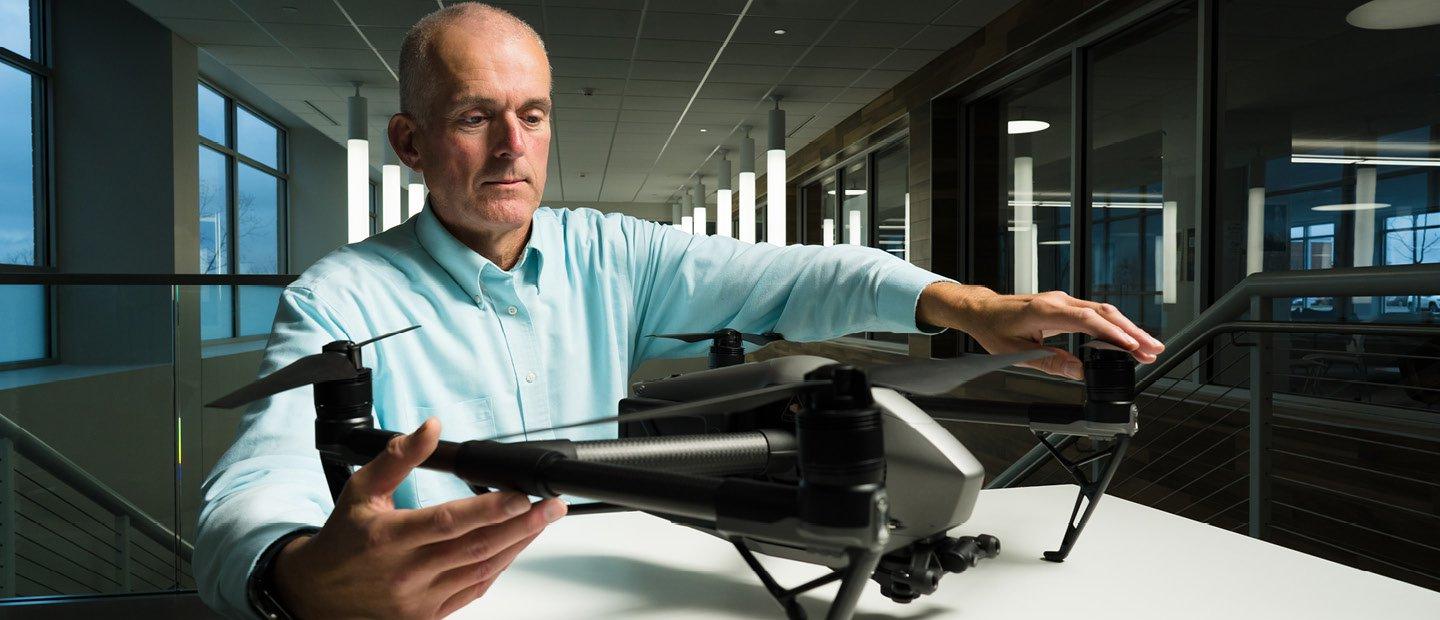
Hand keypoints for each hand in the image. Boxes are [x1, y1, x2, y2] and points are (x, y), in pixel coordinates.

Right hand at [272, 418, 565, 618]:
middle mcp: (406, 572)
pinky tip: (515, 546)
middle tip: (552, 506)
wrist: (317, 594)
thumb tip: (431, 428)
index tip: (521, 494)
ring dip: (517, 545)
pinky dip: (499, 567)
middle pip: (476, 548)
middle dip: (522, 525)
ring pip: (481, 571)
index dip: (489, 509)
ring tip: (542, 521)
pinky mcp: (428, 616)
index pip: (448, 522)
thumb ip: (398, 457)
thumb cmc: (343, 540)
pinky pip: (473, 590)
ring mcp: (419, 599)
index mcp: (388, 537)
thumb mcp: (361, 490)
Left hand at [918, 283, 1164, 379]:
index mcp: (1045, 310)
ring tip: (1148, 348)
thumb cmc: (993, 328)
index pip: (1088, 320)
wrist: (982, 309)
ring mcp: (1063, 301)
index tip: (1132, 347)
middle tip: (1153, 350)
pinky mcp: (1065, 305)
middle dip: (1132, 331)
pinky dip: (1114, 327)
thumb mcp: (1015, 352)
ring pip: (1103, 312)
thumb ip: (1048, 362)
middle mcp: (1058, 301)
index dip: (1112, 334)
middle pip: (1104, 313)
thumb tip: (1079, 372)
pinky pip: (1095, 314)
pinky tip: (1127, 341)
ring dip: (1127, 329)